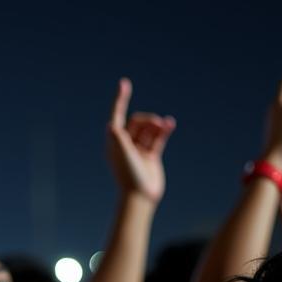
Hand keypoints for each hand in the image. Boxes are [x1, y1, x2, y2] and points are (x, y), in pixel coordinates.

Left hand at [106, 78, 175, 203]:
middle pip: (137, 122)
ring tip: (164, 125)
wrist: (140, 197)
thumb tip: (112, 125)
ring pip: (149, 129)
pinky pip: (158, 138)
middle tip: (156, 123)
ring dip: (156, 124)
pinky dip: (164, 130)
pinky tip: (170, 123)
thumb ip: (118, 139)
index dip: (120, 99)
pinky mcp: (151, 156)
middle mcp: (125, 145)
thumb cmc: (129, 176)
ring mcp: (138, 150)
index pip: (117, 115)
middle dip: (147, 119)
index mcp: (114, 143)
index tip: (124, 83)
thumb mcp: (122, 155)